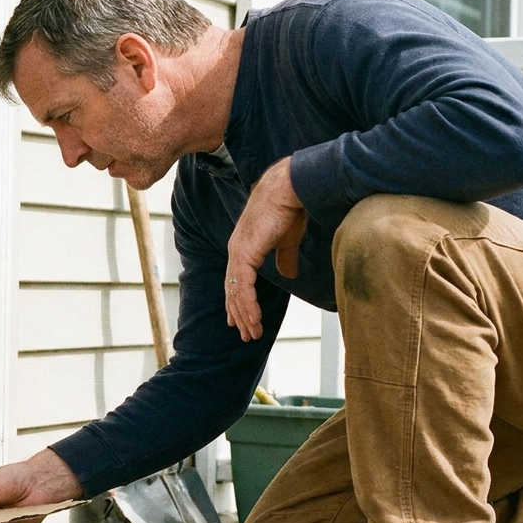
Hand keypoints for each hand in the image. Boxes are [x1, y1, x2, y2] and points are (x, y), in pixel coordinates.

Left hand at [225, 156, 306, 341]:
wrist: (289, 188)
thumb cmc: (289, 208)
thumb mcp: (287, 240)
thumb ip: (284, 258)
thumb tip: (288, 274)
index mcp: (243, 246)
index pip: (236, 280)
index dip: (238, 301)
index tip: (239, 319)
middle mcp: (236, 250)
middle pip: (233, 290)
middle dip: (238, 314)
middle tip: (245, 334)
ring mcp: (238, 252)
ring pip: (237, 293)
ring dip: (244, 316)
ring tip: (251, 334)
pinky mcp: (245, 253)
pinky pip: (243, 287)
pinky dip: (247, 306)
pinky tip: (253, 320)